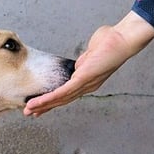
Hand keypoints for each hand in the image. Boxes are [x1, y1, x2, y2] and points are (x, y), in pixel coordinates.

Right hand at [23, 11, 153, 115]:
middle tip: (30, 113)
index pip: (67, 94)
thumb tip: (76, 66)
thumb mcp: (91, 54)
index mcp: (88, 82)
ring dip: (44, 105)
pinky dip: (50, 98)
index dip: (53, 101)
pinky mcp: (83, 79)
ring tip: (30, 110)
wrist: (123, 39)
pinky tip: (40, 103)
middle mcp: (87, 87)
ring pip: (61, 99)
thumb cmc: (110, 42)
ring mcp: (86, 84)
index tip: (40, 106)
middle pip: (62, 100)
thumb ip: (82, 62)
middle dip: (45, 107)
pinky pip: (64, 91)